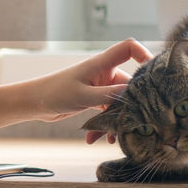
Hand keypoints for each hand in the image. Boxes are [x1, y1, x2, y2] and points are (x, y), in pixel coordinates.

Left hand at [25, 39, 150, 137]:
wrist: (33, 103)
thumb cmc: (54, 93)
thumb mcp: (84, 96)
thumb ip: (110, 95)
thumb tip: (136, 94)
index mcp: (101, 63)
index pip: (129, 48)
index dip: (144, 54)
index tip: (153, 73)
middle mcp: (103, 72)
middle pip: (130, 83)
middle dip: (132, 103)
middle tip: (136, 120)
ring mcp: (100, 86)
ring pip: (120, 101)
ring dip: (117, 119)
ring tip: (110, 136)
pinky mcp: (95, 99)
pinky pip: (110, 110)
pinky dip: (106, 124)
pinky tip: (97, 138)